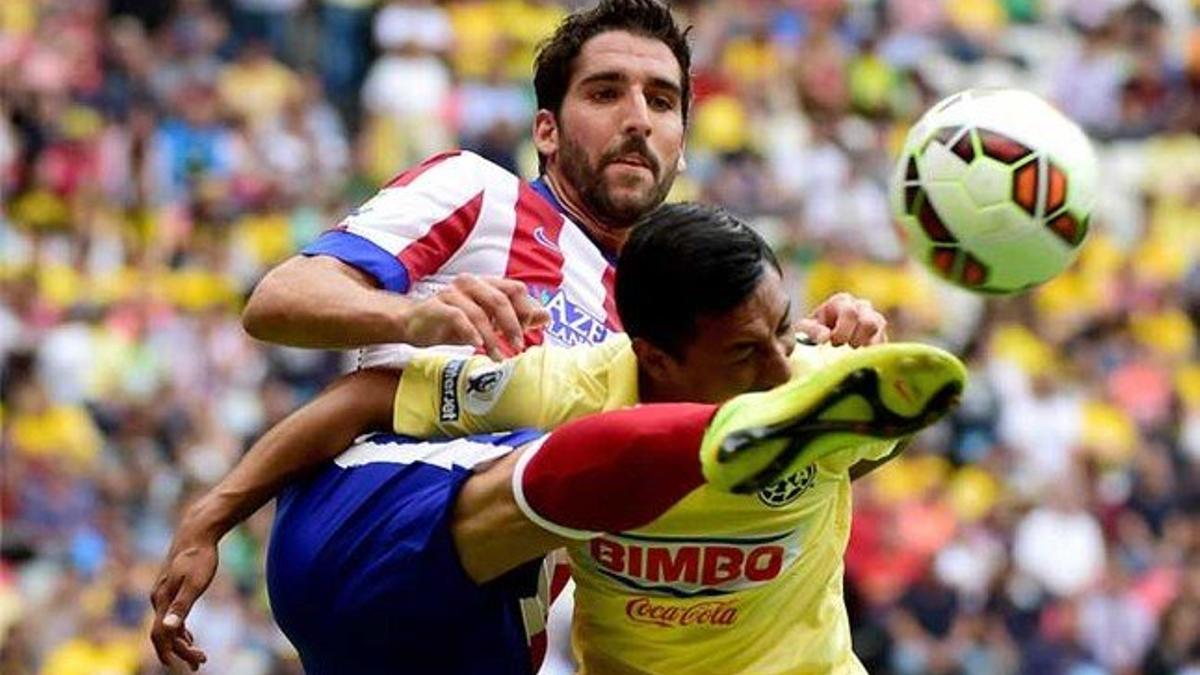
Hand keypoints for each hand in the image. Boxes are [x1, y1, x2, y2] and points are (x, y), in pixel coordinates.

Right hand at [149, 513, 218, 670]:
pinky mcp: (169, 588)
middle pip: (164, 633)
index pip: (162, 635)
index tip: (183, 667)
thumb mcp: (196, 582)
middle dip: (180, 652)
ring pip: (167, 626)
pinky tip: (188, 635)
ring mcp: (162, 593)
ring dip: (180, 643)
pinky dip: (179, 629)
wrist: (196, 531)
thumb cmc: (200, 556)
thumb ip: (182, 606)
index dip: (171, 653)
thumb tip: (172, 629)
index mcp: (162, 599)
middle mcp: (158, 598)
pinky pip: (170, 616)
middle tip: (201, 663)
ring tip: (198, 657)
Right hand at [404, 275, 549, 360]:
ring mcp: (452, 293)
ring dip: (492, 338)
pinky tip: (476, 346)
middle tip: (518, 347)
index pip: (515, 289)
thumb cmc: (452, 321)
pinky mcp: (437, 306)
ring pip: (480, 312)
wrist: (413, 324)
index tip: (526, 333)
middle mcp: (471, 284)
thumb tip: (545, 316)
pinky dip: (471, 332)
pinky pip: (458, 317)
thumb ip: (515, 318)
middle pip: (501, 299)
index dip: (525, 311)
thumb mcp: (488, 321)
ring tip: (498, 356)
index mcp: (486, 284)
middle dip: (513, 325)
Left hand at [797, 292, 887, 346]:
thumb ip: (811, 330)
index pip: (850, 313)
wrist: (823, 342)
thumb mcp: (806, 330)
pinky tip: (862, 357)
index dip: (843, 331)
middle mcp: (861, 306)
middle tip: (844, 348)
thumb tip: (824, 337)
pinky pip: (885, 341)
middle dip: (855, 339)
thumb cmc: (813, 333)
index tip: (834, 343)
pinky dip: (874, 351)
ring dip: (867, 344)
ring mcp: (874, 318)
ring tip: (853, 351)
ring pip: (879, 329)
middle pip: (868, 322)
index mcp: (842, 301)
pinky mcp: (882, 333)